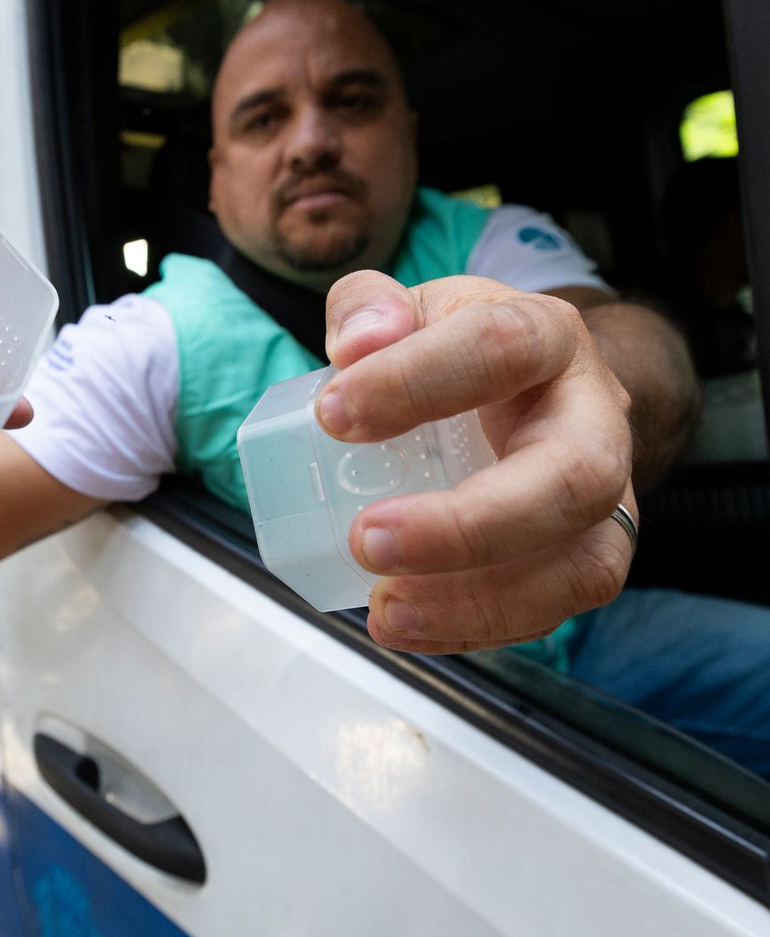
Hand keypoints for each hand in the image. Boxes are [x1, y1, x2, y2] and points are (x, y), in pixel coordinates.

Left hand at [318, 272, 635, 652]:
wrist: (532, 390)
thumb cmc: (461, 350)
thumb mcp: (414, 309)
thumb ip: (369, 308)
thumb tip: (355, 345)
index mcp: (548, 338)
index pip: (503, 348)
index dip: (416, 380)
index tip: (332, 414)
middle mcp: (594, 420)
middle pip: (574, 478)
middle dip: (468, 525)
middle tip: (366, 540)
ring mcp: (604, 499)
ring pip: (582, 565)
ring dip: (478, 600)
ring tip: (386, 607)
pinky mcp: (585, 558)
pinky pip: (553, 609)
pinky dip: (475, 627)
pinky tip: (406, 625)